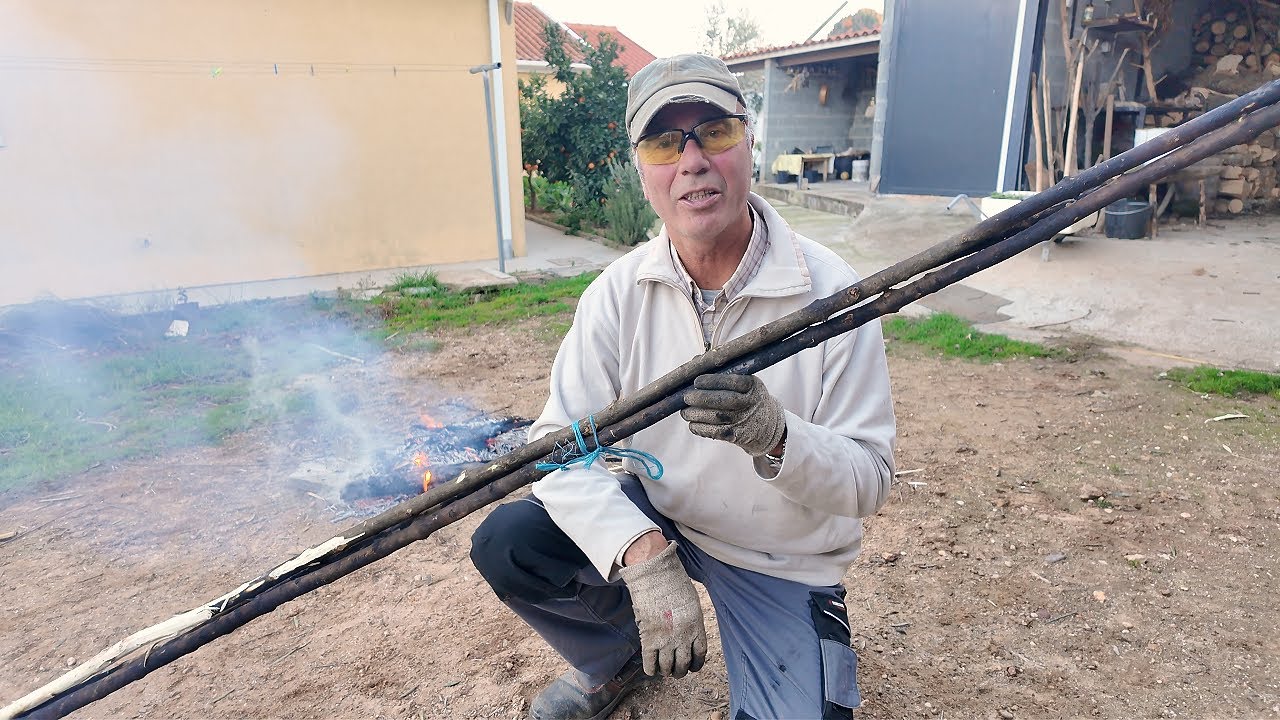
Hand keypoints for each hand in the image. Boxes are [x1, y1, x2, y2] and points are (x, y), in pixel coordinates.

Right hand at [618, 541, 706, 677]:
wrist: (655, 575)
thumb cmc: (674, 583)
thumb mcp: (692, 602)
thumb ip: (691, 620)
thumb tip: (686, 633)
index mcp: (697, 627)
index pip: (700, 654)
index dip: (696, 665)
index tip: (692, 667)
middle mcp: (683, 637)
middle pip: (683, 664)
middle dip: (680, 671)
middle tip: (676, 672)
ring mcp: (666, 639)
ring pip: (667, 666)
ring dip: (666, 672)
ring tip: (664, 671)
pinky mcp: (649, 638)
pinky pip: (650, 661)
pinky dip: (650, 669)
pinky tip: (651, 670)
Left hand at [681, 373, 785, 456]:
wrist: (768, 424)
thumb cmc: (748, 397)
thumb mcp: (745, 382)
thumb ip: (723, 372)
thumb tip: (695, 362)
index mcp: (752, 386)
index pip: (732, 382)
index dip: (712, 381)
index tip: (697, 381)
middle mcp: (750, 403)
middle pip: (723, 400)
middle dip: (701, 398)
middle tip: (687, 397)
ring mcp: (744, 420)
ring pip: (716, 417)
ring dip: (696, 414)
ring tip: (685, 412)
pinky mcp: (737, 435)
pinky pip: (715, 432)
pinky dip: (700, 428)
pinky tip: (693, 423)